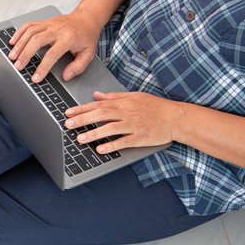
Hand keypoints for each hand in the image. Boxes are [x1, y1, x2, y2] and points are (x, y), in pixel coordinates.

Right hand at [8, 10, 102, 82]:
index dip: (43, 67)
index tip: (36, 77)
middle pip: (36, 40)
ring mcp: (49, 24)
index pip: (52, 54)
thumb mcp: (89, 53)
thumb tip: (66, 76)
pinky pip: (29, 25)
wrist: (87, 18)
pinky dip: (19, 33)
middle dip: (25, 54)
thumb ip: (78, 67)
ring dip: (19, 44)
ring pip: (30, 32)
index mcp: (69, 38)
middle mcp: (57, 29)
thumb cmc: (87, 36)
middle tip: (18, 66)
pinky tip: (13, 41)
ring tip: (13, 56)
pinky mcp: (44, 21)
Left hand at [64, 91, 181, 153]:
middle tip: (68, 124)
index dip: (82, 109)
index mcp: (124, 103)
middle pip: (101, 115)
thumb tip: (97, 95)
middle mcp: (127, 113)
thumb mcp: (135, 96)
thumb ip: (115, 97)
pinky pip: (124, 142)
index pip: (99, 105)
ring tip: (80, 138)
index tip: (68, 113)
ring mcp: (134, 126)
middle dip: (83, 119)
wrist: (177, 118)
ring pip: (111, 128)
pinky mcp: (140, 138)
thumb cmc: (156, 107)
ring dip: (94, 134)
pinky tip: (100, 149)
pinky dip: (112, 145)